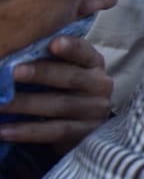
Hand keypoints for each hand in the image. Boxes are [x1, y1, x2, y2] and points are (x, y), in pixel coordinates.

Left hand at [0, 35, 111, 155]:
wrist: (81, 124)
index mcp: (93, 64)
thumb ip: (48, 62)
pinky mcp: (84, 134)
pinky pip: (53, 132)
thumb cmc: (64, 89)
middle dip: (41, 74)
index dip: (70, 48)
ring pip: (59, 106)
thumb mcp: (63, 72)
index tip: (53, 44)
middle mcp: (99, 85)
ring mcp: (94, 111)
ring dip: (25, 104)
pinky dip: (26, 131)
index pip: (84, 52)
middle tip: (13, 73)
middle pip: (71, 78)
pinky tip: (3, 131)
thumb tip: (12, 59)